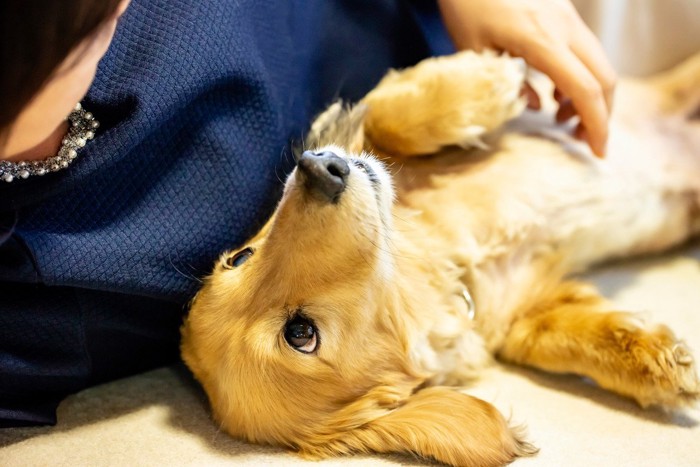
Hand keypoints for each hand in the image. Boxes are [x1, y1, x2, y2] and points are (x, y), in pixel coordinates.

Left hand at [437, 0, 616, 156]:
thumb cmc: (466, 4)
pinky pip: (582, 51)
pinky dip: (578, 78)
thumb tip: (533, 108)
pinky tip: (554, 95)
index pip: (585, 88)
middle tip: (581, 141)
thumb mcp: (475, 51)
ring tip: (562, 121)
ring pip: (597, 63)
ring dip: (589, 97)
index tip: (597, 152)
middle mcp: (565, 26)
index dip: (596, 124)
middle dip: (600, 114)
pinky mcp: (562, 14)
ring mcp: (567, 17)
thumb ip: (505, 85)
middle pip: (603, 76)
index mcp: (542, 39)